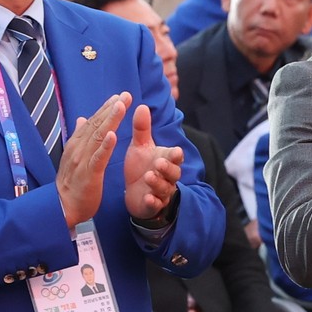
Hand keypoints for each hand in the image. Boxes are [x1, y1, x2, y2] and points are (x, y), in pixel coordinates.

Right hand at [56, 91, 131, 225]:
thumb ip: (79, 138)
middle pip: (96, 125)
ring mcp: (82, 161)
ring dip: (109, 120)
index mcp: (76, 145)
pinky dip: (105, 146)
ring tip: (121, 106)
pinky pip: (98, 158)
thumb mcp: (74, 157)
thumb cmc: (72, 183)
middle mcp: (78, 149)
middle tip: (125, 95)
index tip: (118, 96)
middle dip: (111, 109)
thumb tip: (80, 119)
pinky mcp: (88, 174)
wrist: (62, 208)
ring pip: (98, 137)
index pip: (92, 122)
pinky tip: (113, 135)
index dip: (105, 109)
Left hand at [121, 102, 183, 226]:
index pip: (175, 157)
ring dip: (158, 183)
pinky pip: (156, 204)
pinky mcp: (152, 205)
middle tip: (158, 163)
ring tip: (148, 177)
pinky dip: (153, 202)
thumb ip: (141, 128)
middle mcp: (167, 177)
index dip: (176, 155)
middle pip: (173, 173)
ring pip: (164, 188)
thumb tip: (141, 105)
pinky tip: (148, 198)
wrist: (134, 192)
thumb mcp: (140, 147)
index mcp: (166, 160)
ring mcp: (161, 192)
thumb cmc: (141, 167)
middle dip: (167, 168)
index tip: (176, 152)